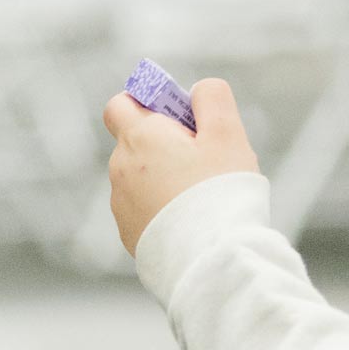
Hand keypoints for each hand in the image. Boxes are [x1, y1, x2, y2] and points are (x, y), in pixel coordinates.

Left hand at [103, 80, 260, 253]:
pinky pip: (142, 209)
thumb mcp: (227, 135)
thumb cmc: (220, 194)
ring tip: (200, 193)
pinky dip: (161, 208)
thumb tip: (199, 89)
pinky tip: (190, 219)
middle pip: (135, 142)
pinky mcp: (129, 233)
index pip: (121, 103)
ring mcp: (121, 204)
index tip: (176, 112)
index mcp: (139, 138)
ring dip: (162, 177)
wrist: (210, 260)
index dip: (146, 101)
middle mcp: (120, 168)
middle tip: (201, 155)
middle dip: (163, 142)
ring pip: (139, 177)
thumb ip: (213, 100)